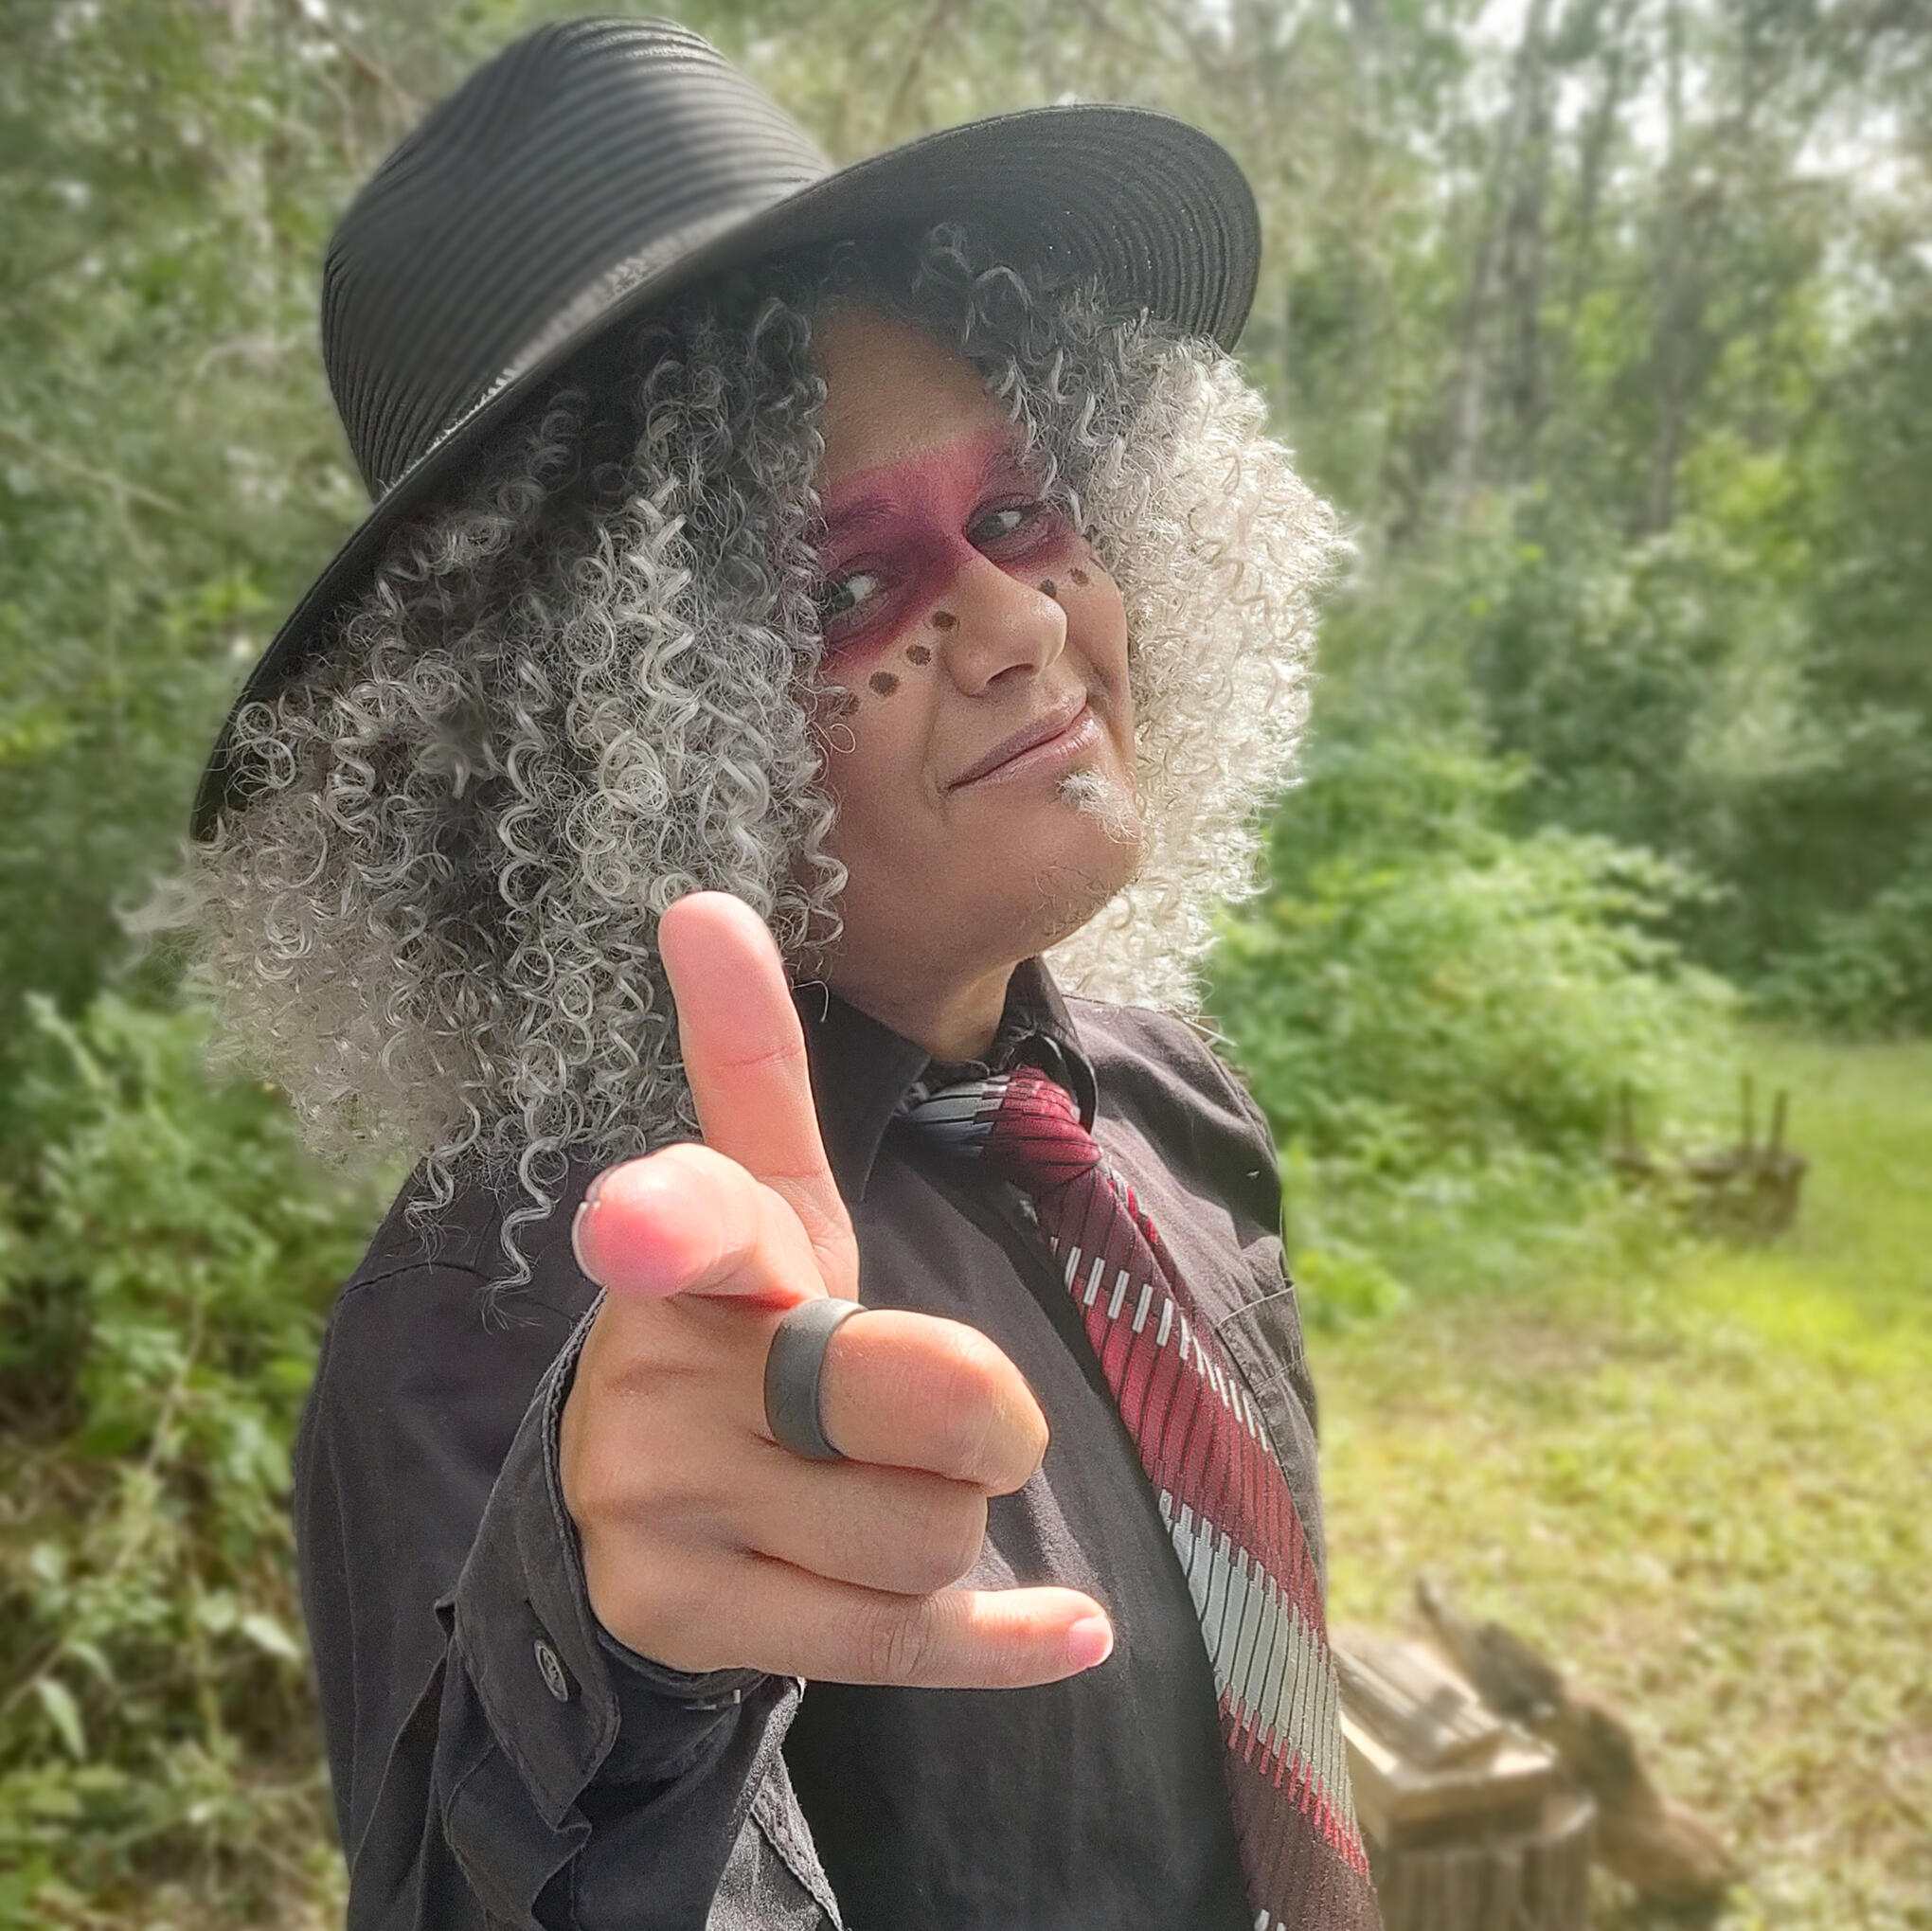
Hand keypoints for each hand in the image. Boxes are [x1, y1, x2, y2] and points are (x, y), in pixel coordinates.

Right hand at [560, 892, 1113, 1687]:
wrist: (652, 1508)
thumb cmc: (750, 1327)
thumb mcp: (772, 1204)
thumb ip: (758, 1070)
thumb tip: (701, 904)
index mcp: (693, 1243)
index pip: (697, 1212)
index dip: (679, 1216)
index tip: (645, 1217)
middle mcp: (655, 1368)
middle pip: (921, 1397)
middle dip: (977, 1411)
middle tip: (944, 1410)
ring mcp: (653, 1501)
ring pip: (930, 1532)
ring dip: (946, 1519)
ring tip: (865, 1492)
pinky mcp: (679, 1617)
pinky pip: (900, 1638)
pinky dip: (1002, 1643)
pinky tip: (1068, 1634)